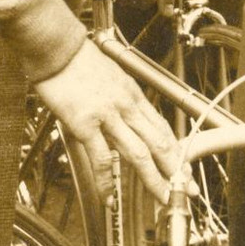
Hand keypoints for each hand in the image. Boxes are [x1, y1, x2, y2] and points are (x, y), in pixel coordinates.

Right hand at [35, 37, 180, 203]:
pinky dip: (106, 181)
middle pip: (159, 142)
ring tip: (163, 198)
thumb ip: (119, 100)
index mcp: (132, 93)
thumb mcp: (110, 76)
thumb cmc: (77, 60)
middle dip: (176, 168)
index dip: (176, 149)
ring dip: (154, 178)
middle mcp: (126, 104)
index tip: (184, 166)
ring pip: (139, 152)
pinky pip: (101, 158)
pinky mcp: (86, 123)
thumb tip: (125, 118)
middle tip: (187, 188)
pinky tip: (110, 197)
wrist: (57, 47)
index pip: (162, 126)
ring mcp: (108, 114)